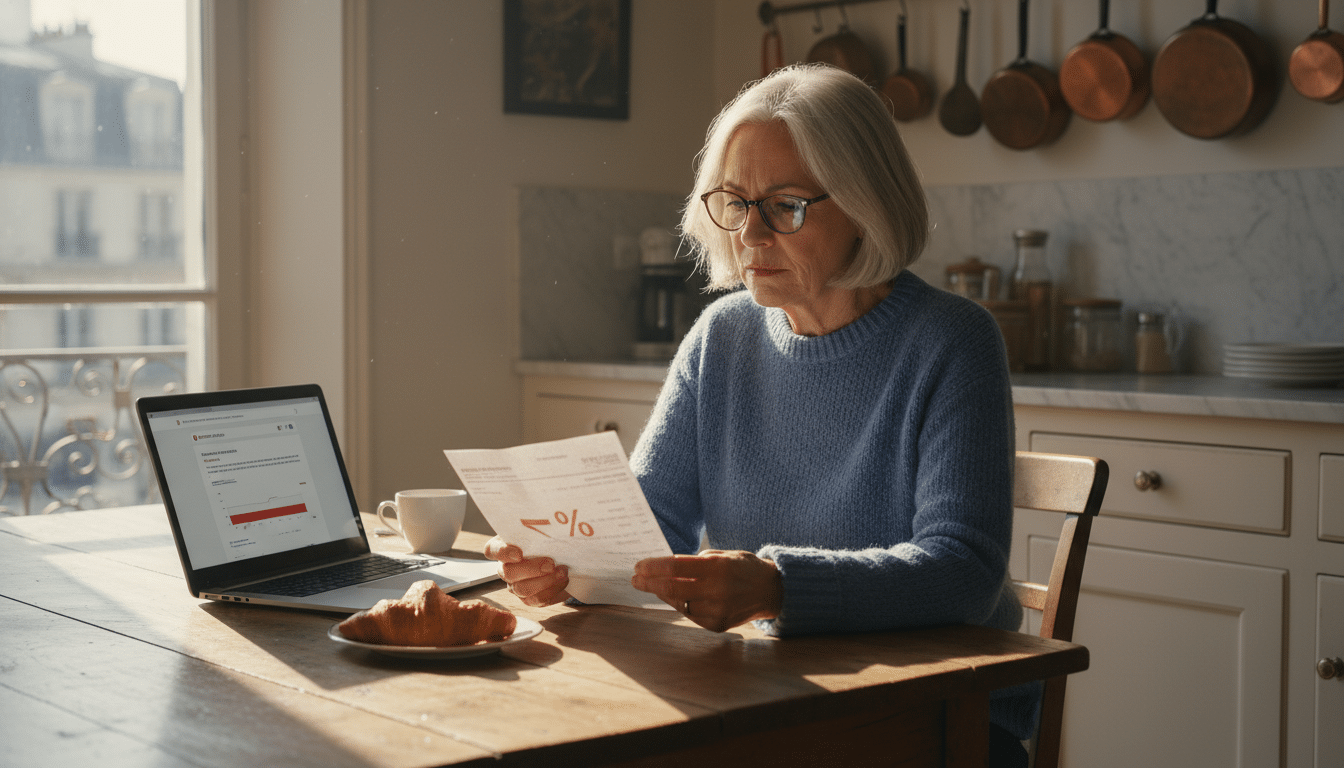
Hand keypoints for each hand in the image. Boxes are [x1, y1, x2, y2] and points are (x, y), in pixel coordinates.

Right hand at [483, 535, 570, 606]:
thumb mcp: (541, 529)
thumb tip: (550, 517)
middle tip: (551, 564)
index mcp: (502, 548)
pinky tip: (564, 580)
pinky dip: (553, 590)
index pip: (492, 550)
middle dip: (532, 569)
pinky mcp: (529, 599)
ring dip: (546, 581)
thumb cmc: (547, 539)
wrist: (561, 556)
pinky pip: (538, 600)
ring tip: (563, 572)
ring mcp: (515, 586)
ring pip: (523, 589)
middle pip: (509, 573)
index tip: (519, 553)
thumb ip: (539, 527)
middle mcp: (505, 568)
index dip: (503, 553)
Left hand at [631, 550, 782, 632]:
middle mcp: (717, 590)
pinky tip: (674, 596)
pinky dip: (679, 604)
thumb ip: (695, 561)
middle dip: (649, 583)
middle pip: (671, 588)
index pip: (675, 567)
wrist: (771, 591)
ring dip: (662, 594)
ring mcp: (717, 610)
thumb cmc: (744, 568)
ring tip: (653, 586)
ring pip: (678, 603)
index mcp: (718, 568)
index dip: (653, 567)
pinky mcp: (717, 625)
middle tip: (636, 579)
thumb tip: (665, 568)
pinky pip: (689, 614)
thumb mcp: (722, 555)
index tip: (639, 566)